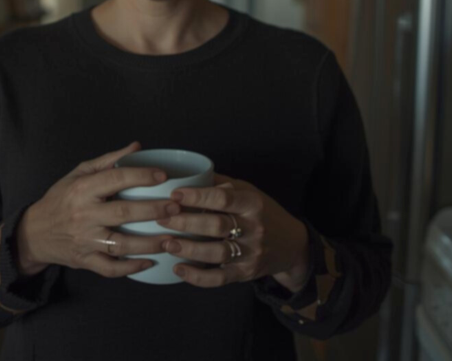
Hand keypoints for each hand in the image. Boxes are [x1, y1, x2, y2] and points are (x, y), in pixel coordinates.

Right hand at [16, 141, 182, 277]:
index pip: (116, 179)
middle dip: (153, 210)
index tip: (163, 176)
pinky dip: (130, 268)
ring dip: (148, 243)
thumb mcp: (78, 174)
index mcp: (83, 190)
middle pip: (124, 213)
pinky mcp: (85, 260)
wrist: (34, 233)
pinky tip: (149, 262)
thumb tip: (136, 146)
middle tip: (176, 208)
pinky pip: (110, 268)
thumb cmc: (61, 199)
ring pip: (121, 244)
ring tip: (171, 239)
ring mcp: (85, 240)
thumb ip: (108, 160)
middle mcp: (84, 215)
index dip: (141, 176)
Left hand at [155, 173, 309, 289]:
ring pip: (216, 252)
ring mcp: (251, 253)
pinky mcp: (245, 273)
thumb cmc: (263, 213)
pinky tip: (178, 269)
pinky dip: (197, 276)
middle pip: (217, 225)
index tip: (174, 194)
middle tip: (160, 218)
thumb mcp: (248, 192)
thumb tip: (186, 173)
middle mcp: (254, 228)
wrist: (291, 245)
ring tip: (166, 243)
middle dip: (186, 222)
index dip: (198, 195)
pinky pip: (219, 278)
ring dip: (189, 249)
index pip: (223, 198)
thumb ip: (220, 184)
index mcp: (253, 203)